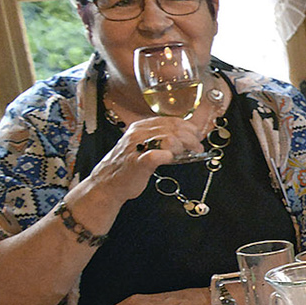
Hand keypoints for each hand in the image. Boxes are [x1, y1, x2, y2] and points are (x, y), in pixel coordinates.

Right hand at [84, 116, 208, 201]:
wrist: (108, 184)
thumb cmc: (128, 166)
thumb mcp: (143, 146)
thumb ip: (159, 139)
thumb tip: (185, 138)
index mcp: (140, 127)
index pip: (170, 120)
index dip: (188, 127)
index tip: (197, 134)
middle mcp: (138, 134)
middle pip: (174, 128)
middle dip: (191, 137)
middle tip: (198, 147)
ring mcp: (137, 147)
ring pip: (170, 138)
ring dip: (184, 146)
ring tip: (190, 154)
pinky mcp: (138, 162)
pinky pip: (158, 155)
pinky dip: (169, 156)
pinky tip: (172, 159)